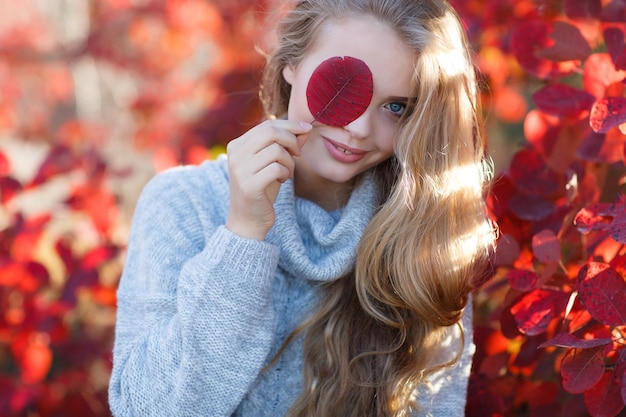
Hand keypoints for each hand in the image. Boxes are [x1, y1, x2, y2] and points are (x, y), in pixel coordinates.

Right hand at [225, 119, 311, 239]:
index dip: (290, 125)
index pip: (267, 125)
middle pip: (271, 132)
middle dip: (292, 140)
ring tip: (287, 172)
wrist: (248, 220)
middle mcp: (235, 155)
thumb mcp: (273, 162)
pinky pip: (277, 168)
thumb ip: (285, 144)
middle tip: (298, 154)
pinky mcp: (249, 186)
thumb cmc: (262, 189)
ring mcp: (240, 171)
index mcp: (237, 145)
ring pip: (276, 150)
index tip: (307, 130)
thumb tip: (305, 129)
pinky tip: (283, 180)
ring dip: (289, 161)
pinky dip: (286, 173)